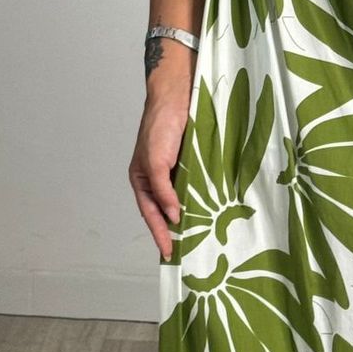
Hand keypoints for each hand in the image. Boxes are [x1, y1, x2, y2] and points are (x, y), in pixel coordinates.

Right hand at [128, 93, 188, 260]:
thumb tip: (172, 216)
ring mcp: (175, 172)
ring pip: (181, 201)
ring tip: (199, 240)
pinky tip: (210, 213)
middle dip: (173, 231)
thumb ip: (162, 189)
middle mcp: (158, 179)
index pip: (150, 213)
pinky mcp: (192, 164)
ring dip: (189, 218)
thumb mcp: (155, 161)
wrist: (177, 97)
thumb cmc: (159, 127)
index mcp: (142, 179)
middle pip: (165, 211)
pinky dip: (201, 201)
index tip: (168, 254)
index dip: (159, 233)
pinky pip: (195, 188)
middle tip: (185, 253)